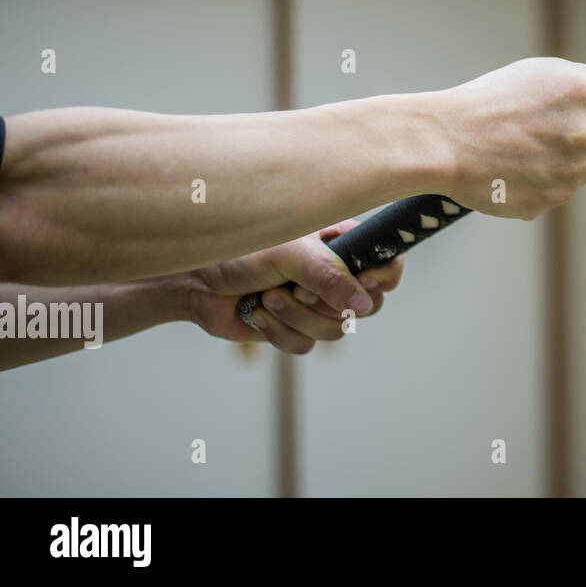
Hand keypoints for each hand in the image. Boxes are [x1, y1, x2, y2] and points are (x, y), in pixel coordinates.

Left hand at [186, 221, 403, 353]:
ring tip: (269, 297)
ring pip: (334, 330)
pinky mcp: (294, 328)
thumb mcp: (289, 253)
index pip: (388, 261)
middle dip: (329, 304)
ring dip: (297, 317)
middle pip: (367, 306)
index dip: (384, 277)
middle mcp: (334, 273)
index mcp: (342, 243)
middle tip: (300, 288)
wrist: (193, 279)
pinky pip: (306, 345)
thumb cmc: (240, 249)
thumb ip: (329, 274)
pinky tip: (257, 312)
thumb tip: (364, 303)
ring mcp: (315, 303)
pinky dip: (279, 332)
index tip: (365, 281)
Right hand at [437, 57, 585, 217]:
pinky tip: (515, 168)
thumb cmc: (489, 102)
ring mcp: (572, 170)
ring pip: (583, 173)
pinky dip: (541, 185)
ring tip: (523, 148)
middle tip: (558, 135)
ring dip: (563, 165)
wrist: (446, 140)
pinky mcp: (552, 200)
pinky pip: (557, 193)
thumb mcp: (543, 73)